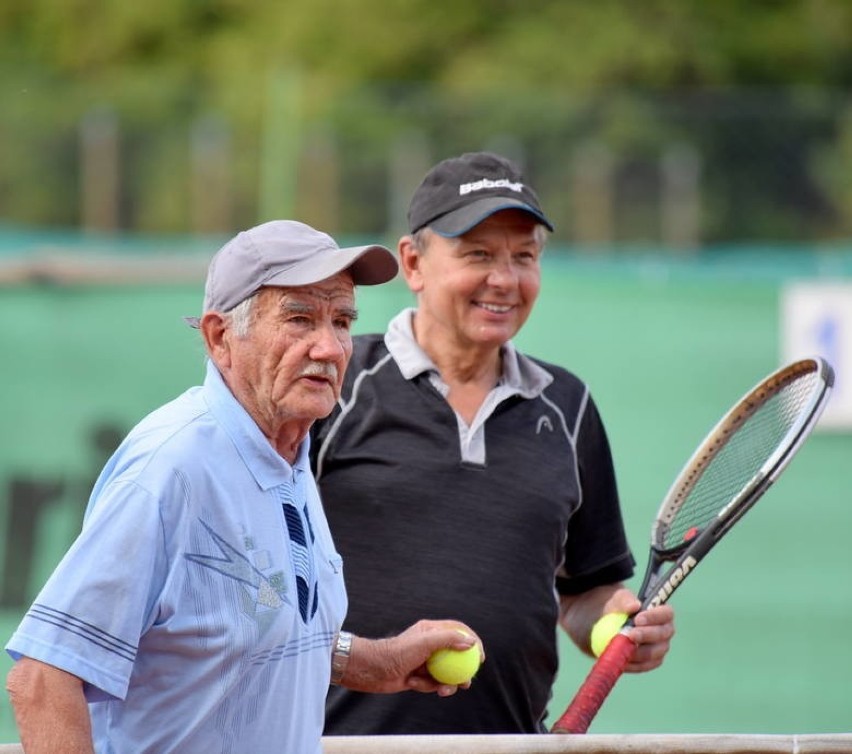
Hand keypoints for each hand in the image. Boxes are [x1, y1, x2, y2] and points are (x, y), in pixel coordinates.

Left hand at [341, 619, 483, 695]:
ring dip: (446, 683)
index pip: (458, 631)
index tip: (479, 657)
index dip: (471, 641)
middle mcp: (429, 644)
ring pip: (444, 673)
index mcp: (431, 630)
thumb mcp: (425, 643)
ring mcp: (424, 661)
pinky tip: (414, 685)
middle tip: (467, 681)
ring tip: (444, 690)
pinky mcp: (418, 676)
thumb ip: (449, 639)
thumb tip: (471, 642)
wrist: (373, 669)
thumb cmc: (397, 652)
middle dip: (462, 670)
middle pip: (454, 655)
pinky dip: (426, 686)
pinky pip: (431, 683)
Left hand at [577, 586, 674, 672]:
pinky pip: (645, 666)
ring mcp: (660, 648)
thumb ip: (625, 600)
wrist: (609, 626)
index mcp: (662, 613)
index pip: (666, 614)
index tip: (637, 619)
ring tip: (623, 647)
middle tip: (630, 634)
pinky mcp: (651, 662)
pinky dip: (633, 664)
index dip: (655, 617)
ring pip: (655, 653)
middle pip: (663, 635)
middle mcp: (665, 631)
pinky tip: (622, 660)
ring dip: (639, 652)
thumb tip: (634, 606)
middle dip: (647, 635)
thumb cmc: (619, 608)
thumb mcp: (619, 599)